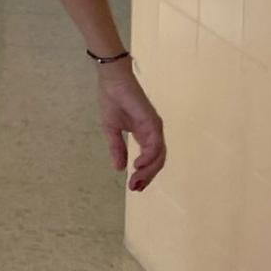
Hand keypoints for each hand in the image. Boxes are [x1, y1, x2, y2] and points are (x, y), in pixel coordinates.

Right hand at [98, 61, 166, 191]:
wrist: (111, 82)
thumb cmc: (111, 100)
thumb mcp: (111, 129)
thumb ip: (116, 148)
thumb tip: (119, 168)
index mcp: (144, 134)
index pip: (149, 158)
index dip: (143, 174)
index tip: (134, 187)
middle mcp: (153, 133)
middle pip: (157, 160)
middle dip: (147, 176)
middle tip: (135, 188)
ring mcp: (154, 127)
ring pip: (159, 155)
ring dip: (149, 170)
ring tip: (136, 180)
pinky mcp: (152, 122)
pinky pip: (155, 144)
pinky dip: (149, 157)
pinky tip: (138, 164)